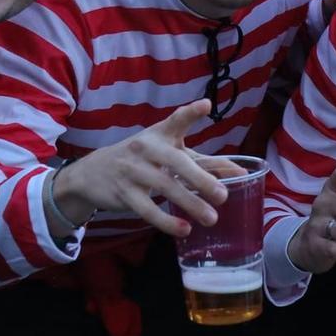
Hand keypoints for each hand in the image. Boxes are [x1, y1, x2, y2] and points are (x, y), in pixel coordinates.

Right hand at [47, 100, 232, 239]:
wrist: (93, 173)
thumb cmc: (143, 161)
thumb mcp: (169, 154)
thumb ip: (204, 162)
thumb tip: (242, 173)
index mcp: (159, 134)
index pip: (176, 120)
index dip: (190, 113)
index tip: (205, 106)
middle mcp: (146, 148)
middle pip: (175, 161)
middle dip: (200, 178)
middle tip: (223, 195)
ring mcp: (133, 170)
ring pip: (164, 187)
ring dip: (189, 203)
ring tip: (211, 218)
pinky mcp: (124, 193)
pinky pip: (147, 209)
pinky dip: (167, 221)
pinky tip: (184, 229)